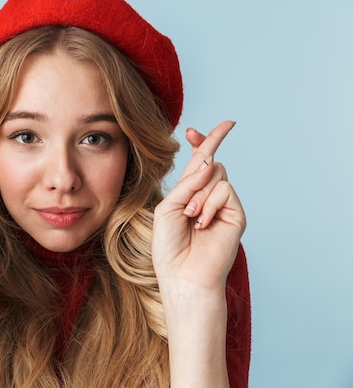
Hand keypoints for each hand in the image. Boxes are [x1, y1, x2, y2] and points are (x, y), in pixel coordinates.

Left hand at [152, 121, 245, 294]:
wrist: (183, 274)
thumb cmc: (170, 246)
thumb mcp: (168, 208)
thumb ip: (186, 184)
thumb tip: (209, 162)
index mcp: (190, 194)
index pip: (198, 162)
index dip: (200, 143)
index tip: (192, 130)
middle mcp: (208, 196)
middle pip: (210, 161)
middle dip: (201, 161)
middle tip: (187, 201)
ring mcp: (224, 205)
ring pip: (217, 173)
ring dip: (198, 194)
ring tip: (191, 218)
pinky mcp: (236, 214)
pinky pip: (225, 189)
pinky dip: (209, 203)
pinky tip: (202, 223)